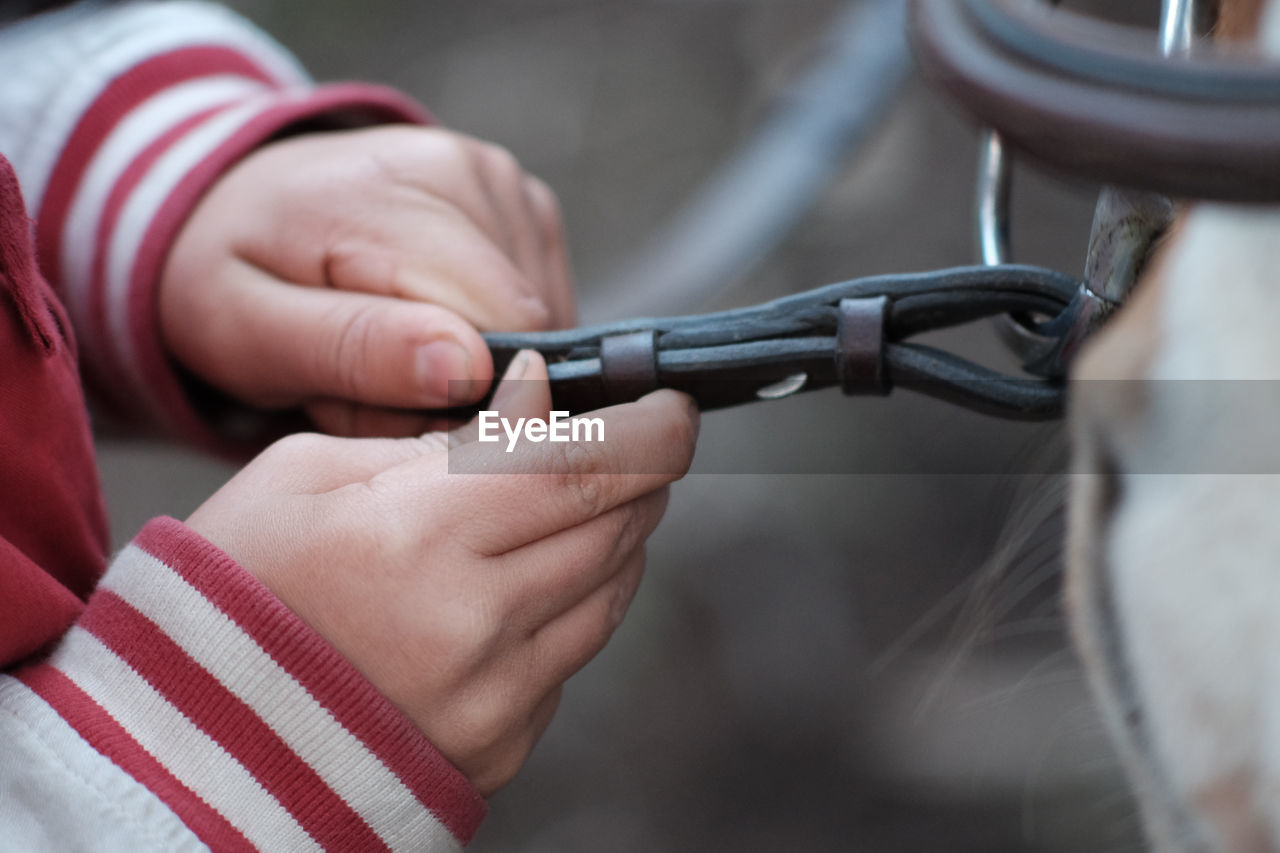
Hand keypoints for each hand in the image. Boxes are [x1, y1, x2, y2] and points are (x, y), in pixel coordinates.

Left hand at [160, 126, 573, 436]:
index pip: (492, 333)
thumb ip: (353, 349)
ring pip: (541, 326)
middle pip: (524, 332)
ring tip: (391, 345)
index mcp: (384, 196)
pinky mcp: (527, 203)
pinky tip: (430, 319)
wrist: (237, 208)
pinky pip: (546, 305)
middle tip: (368, 378)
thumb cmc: (236, 280)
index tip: (369, 400)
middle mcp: (464, 172)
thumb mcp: (248, 332)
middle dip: (457, 382)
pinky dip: (494, 334)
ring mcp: (504, 182)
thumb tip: (469, 368)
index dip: (446, 398)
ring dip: (475, 361)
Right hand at [185, 352, 697, 793]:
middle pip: (616, 527)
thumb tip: (536, 393)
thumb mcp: (310, 474)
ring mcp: (494, 698)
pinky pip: (575, 656)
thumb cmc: (237, 588)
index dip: (651, 431)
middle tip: (624, 442)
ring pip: (611, 592)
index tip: (669, 405)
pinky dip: (575, 604)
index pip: (584, 469)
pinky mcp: (501, 745)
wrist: (196, 737)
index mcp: (417, 537)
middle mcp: (472, 625)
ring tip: (572, 504)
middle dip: (640, 474)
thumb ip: (439, 436)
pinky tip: (527, 582)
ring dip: (615, 534)